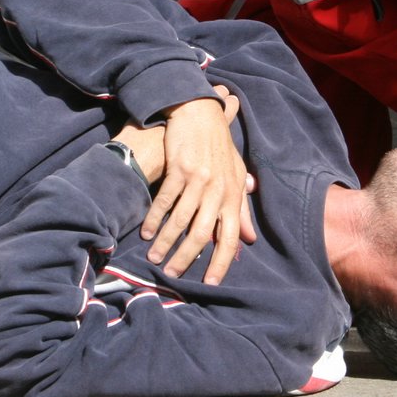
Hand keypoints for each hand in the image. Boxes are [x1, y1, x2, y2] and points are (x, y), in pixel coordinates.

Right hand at [136, 85, 256, 284]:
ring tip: (154, 257)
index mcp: (233, 195)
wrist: (200, 113)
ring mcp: (198, 180)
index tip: (211, 282)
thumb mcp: (236, 175)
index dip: (222, 261)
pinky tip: (146, 232)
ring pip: (180, 220)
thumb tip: (249, 238)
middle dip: (186, 258)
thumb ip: (241, 208)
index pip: (230, 235)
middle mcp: (218, 190)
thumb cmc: (219, 147)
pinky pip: (165, 201)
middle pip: (201, 233)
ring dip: (165, 242)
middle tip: (172, 275)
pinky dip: (154, 219)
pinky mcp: (179, 169)